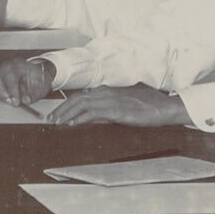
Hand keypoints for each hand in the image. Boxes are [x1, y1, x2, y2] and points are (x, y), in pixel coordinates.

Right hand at [0, 56, 61, 107]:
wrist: (36, 74)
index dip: (12, 90)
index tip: (16, 102)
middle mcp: (6, 65)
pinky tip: (0, 98)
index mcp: (19, 64)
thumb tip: (26, 100)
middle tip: (9, 102)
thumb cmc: (38, 79)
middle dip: (1, 91)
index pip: (10, 75)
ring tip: (4, 100)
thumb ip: (34, 94)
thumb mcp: (41, 85)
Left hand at [48, 86, 186, 126]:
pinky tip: (72, 124)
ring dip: (66, 114)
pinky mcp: (116, 110)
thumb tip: (95, 116)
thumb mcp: (125, 103)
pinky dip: (79, 118)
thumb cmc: (148, 104)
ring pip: (81, 105)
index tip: (57, 112)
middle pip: (76, 99)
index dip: (66, 104)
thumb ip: (109, 107)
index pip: (81, 96)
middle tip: (49, 119)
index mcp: (107, 89)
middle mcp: (106, 92)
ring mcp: (110, 100)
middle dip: (60, 109)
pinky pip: (92, 113)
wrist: (164, 107)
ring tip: (56, 122)